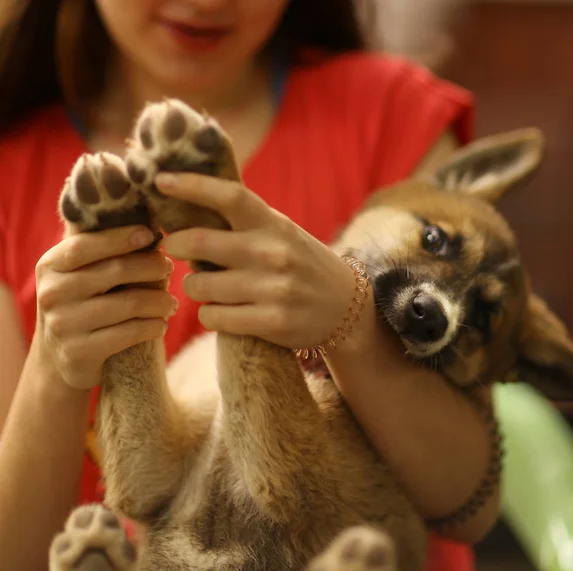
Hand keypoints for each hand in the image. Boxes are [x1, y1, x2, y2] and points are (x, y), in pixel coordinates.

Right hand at [34, 226, 177, 389]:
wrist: (59, 359)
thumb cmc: (82, 305)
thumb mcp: (80, 275)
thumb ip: (101, 251)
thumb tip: (148, 225)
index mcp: (50, 266)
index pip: (86, 245)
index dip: (120, 237)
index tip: (150, 234)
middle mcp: (52, 293)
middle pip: (116, 271)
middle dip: (151, 267)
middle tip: (168, 269)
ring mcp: (63, 324)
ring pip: (129, 303)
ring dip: (160, 301)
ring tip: (171, 302)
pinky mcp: (79, 352)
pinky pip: (130, 332)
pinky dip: (154, 326)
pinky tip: (161, 324)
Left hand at [156, 173, 355, 348]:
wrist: (346, 307)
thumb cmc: (303, 264)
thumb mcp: (282, 233)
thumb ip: (245, 222)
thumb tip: (189, 210)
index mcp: (273, 224)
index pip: (229, 196)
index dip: (191, 185)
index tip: (160, 181)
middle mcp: (272, 252)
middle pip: (199, 242)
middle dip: (173, 245)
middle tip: (170, 247)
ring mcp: (273, 289)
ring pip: (199, 285)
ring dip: (193, 285)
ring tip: (206, 285)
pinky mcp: (272, 321)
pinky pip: (213, 317)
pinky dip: (208, 314)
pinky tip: (219, 311)